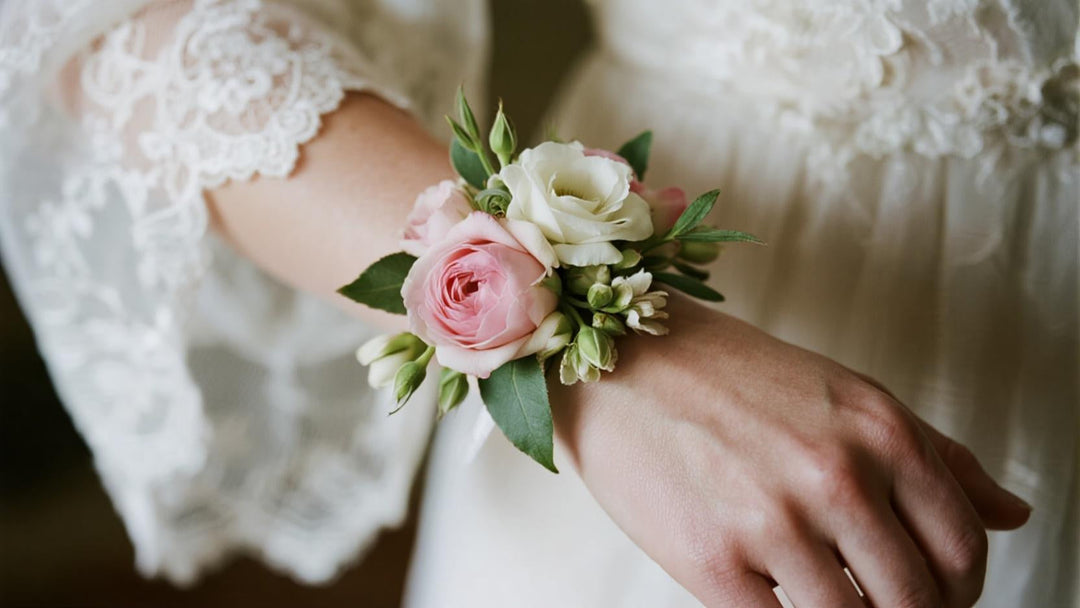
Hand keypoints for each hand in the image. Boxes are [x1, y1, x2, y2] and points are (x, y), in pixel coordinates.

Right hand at [551, 296, 1029, 607]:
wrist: (621, 364)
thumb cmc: (729, 374)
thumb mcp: (846, 394)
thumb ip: (936, 454)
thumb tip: (1011, 513)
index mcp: (881, 431)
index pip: (962, 548)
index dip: (957, 589)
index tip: (932, 594)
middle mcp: (837, 476)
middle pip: (917, 601)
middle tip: (878, 605)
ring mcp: (775, 522)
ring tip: (821, 596)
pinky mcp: (714, 563)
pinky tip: (774, 597)